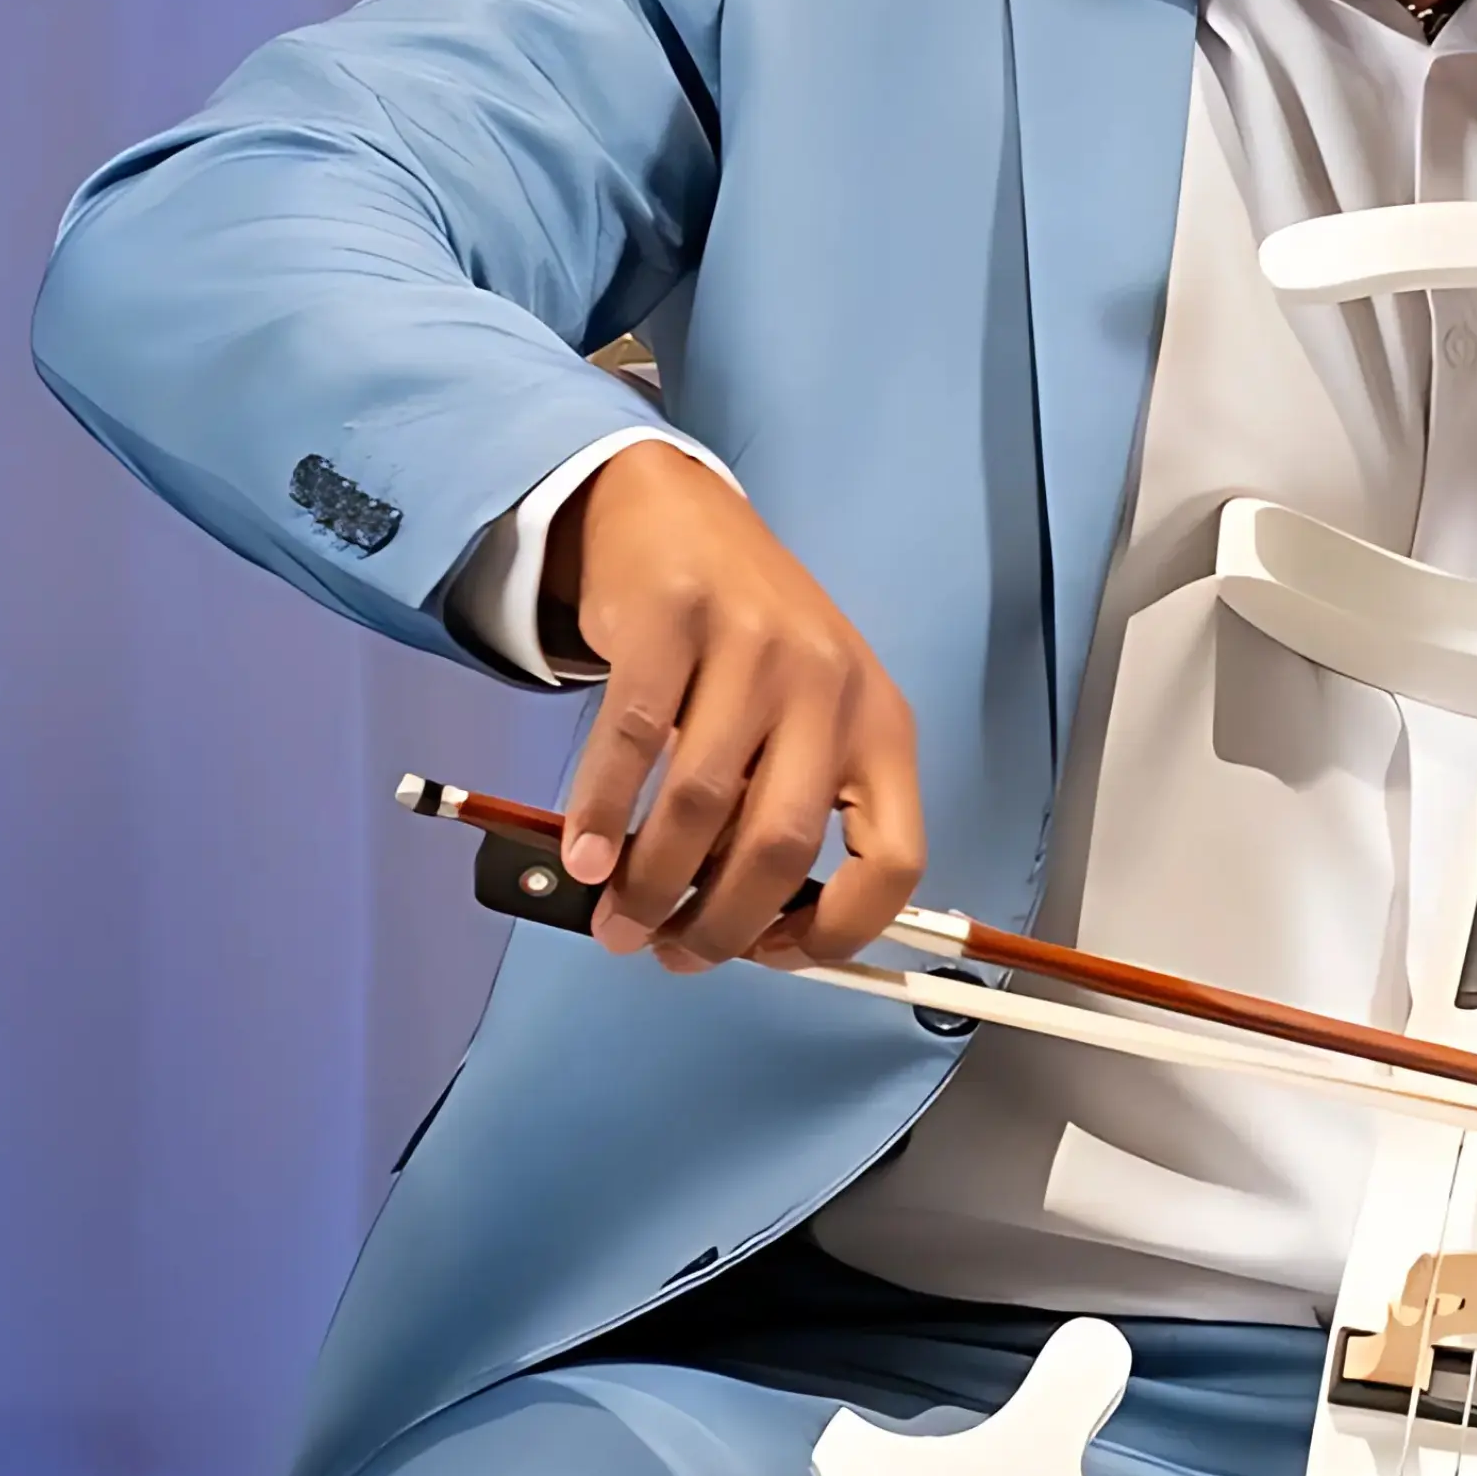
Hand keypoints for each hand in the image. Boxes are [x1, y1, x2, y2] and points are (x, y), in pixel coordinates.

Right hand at [539, 444, 925, 969]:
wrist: (680, 516)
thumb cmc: (748, 644)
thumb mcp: (804, 719)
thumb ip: (783, 810)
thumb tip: (736, 936)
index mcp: (882, 728)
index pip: (894, 860)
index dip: (837, 932)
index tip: (772, 959)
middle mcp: (831, 686)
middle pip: (780, 846)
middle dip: (717, 926)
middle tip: (667, 954)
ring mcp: (754, 646)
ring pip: (700, 803)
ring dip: (649, 882)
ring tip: (615, 919)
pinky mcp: (674, 618)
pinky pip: (632, 741)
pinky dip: (600, 812)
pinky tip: (582, 855)